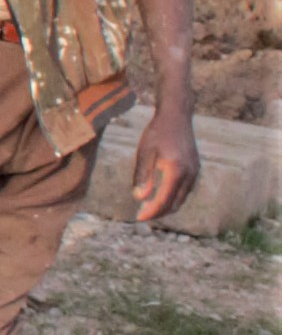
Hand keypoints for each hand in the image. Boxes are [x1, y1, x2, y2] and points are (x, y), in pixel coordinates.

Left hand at [130, 104, 201, 224]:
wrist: (177, 116)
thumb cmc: (157, 132)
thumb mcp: (144, 152)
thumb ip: (143, 175)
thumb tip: (140, 198)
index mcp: (177, 172)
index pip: (164, 200)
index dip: (151, 212)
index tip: (138, 218)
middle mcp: (190, 175)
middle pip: (175, 204)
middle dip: (159, 212)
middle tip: (141, 215)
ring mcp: (195, 172)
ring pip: (182, 199)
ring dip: (167, 206)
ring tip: (149, 208)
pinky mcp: (196, 169)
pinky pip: (185, 190)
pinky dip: (174, 197)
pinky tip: (161, 195)